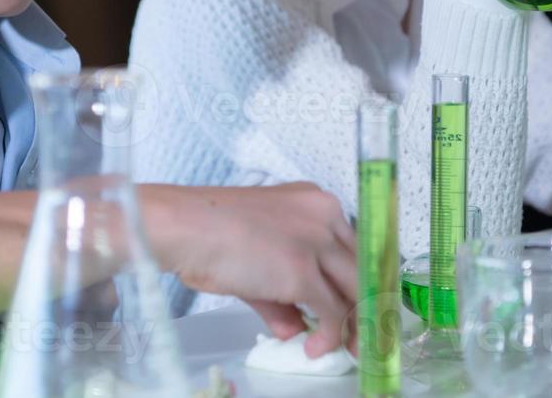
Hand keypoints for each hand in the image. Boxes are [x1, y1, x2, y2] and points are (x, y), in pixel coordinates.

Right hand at [140, 182, 356, 357]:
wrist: (185, 225)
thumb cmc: (209, 230)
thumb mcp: (256, 257)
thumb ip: (281, 295)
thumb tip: (294, 328)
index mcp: (315, 202)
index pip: (355, 246)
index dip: (359, 282)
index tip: (360, 307)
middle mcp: (324, 216)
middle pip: (362, 268)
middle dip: (366, 307)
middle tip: (361, 337)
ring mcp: (316, 241)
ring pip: (356, 290)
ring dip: (354, 327)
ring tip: (346, 350)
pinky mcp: (303, 271)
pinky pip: (332, 312)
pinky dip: (329, 336)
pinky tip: (314, 347)